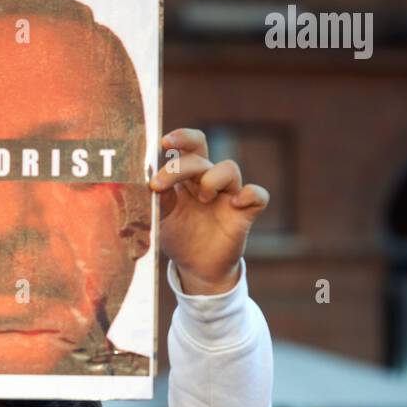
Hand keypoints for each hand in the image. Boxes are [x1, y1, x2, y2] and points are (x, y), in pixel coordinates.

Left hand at [149, 129, 268, 294]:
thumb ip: (157, 201)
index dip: (180, 138)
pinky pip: (259, 195)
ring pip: (230, 169)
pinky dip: (250, 195)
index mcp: (187, 178)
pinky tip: (235, 204)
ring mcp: (229, 195)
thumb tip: (148, 182)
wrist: (197, 268)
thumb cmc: (179, 237)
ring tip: (202, 199)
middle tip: (161, 183)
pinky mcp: (245, 213)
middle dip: (182, 164)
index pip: (188, 147)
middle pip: (202, 154)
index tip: (163, 143)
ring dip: (212, 179)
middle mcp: (209, 180)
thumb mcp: (162, 221)